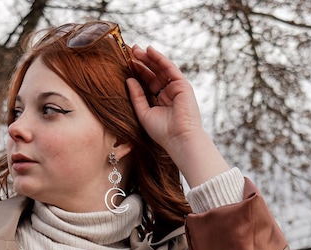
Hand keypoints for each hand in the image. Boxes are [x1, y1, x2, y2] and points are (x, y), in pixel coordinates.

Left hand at [127, 45, 231, 186]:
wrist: (179, 139)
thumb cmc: (162, 132)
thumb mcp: (144, 113)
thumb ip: (136, 96)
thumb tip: (128, 79)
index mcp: (160, 101)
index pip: (148, 83)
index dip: (138, 73)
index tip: (127, 63)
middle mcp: (169, 93)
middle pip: (154, 74)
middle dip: (143, 62)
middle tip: (131, 51)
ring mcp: (176, 88)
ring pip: (161, 69)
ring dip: (149, 58)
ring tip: (137, 49)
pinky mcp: (182, 85)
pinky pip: (169, 68)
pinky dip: (160, 59)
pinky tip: (150, 51)